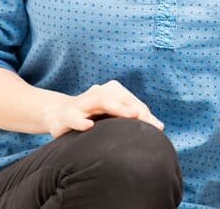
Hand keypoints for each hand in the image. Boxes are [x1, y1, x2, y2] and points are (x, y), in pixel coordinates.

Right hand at [44, 80, 163, 137]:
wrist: (59, 114)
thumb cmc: (93, 116)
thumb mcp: (112, 115)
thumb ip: (133, 119)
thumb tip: (160, 128)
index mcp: (111, 91)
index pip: (131, 101)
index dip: (145, 114)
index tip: (159, 128)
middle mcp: (98, 93)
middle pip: (119, 98)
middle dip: (135, 108)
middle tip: (148, 119)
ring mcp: (82, 102)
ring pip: (100, 100)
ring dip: (117, 107)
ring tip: (132, 115)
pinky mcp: (66, 115)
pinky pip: (74, 117)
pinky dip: (81, 121)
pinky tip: (89, 126)